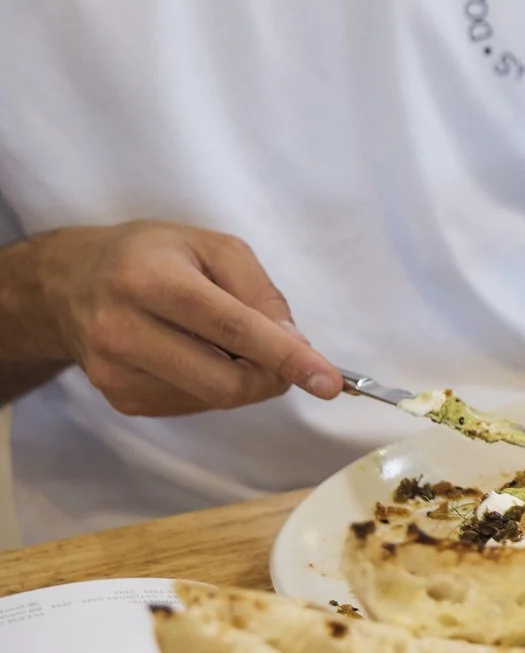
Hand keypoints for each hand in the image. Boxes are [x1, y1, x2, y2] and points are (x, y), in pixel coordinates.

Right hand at [33, 222, 340, 415]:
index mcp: (150, 280)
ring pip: (212, 398)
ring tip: (228, 343)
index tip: (329, 381)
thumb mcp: (212, 247)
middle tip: (285, 357)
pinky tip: (199, 355)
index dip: (285, 356)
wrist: (68, 283)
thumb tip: (295, 343)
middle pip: (224, 381)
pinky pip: (192, 405)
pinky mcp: (118, 398)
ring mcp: (115, 372)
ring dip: (244, 379)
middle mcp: (123, 330)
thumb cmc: (151, 255)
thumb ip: (260, 292)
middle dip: (271, 376)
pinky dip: (214, 386)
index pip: (231, 328)